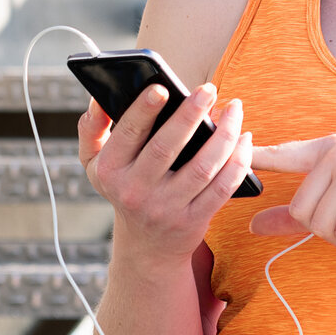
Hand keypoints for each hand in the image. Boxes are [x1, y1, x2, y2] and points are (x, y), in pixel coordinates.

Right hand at [78, 83, 254, 262]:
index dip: (144, 110)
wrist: (146, 247)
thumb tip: (99, 98)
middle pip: (166, 148)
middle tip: (208, 89)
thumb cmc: (123, 190)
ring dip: (224, 135)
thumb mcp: (95, 164)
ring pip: (202, 166)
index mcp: (110, 171)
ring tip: (234, 108)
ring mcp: (166, 208)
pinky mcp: (194, 221)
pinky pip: (222, 188)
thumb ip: (91, 128)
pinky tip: (243, 138)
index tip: (162, 87)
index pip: (127, 135)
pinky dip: (238, 162)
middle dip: (189, 115)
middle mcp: (135, 191)